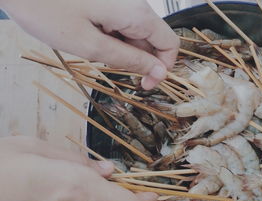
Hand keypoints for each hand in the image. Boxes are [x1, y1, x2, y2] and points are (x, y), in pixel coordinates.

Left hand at [0, 0, 179, 89]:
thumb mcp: (90, 45)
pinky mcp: (110, 3)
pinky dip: (113, 40)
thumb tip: (158, 72)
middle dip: (140, 61)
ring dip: (124, 51)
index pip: (170, 44)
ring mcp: (122, 3)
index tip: (145, 85)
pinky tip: (92, 39)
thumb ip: (128, 60)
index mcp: (136, 13)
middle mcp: (134, 5)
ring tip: (95, 51)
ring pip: (137, 35)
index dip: (163, 68)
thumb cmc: (46, 10)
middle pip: (154, 40)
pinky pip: (122, 26)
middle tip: (113, 70)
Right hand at [0, 136, 157, 200]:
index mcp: (74, 186)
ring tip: (37, 175)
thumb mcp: (35, 147)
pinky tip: (29, 190)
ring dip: (68, 189)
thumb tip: (106, 170)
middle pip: (96, 196)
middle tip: (64, 164)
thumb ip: (77, 160)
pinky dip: (54, 200)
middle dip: (89, 180)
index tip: (153, 195)